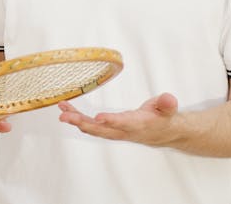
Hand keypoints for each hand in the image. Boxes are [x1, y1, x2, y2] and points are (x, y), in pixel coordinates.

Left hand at [57, 92, 180, 146]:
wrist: (163, 132)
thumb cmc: (163, 117)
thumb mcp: (168, 109)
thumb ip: (167, 104)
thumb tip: (169, 99)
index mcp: (139, 125)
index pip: (124, 124)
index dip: (112, 121)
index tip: (99, 117)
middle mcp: (124, 131)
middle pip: (102, 130)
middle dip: (83, 123)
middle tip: (66, 117)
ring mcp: (115, 131)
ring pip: (93, 128)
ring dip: (76, 120)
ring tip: (61, 111)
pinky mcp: (109, 128)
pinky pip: (91, 124)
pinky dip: (77, 117)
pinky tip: (65, 108)